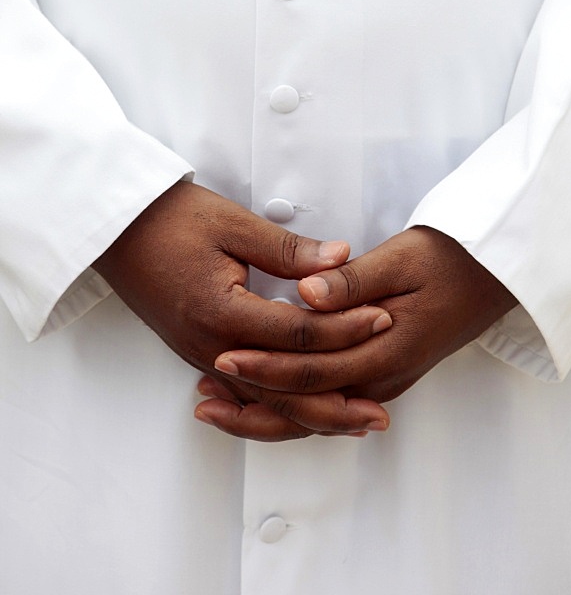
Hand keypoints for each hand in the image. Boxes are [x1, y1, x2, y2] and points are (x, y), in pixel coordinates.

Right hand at [93, 181, 391, 439]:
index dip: (345, 327)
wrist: (115, 228)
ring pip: (262, 400)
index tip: (383, 318)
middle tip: (379, 415)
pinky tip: (297, 410)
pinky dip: (274, 405)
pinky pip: (242, 392)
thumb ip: (289, 250)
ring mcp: (200, 354)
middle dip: (334, 403)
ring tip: (349, 423)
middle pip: (282, 388)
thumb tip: (341, 259)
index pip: (299, 333)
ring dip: (308, 414)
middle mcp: (210, 344)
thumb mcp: (233, 224)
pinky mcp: (196, 352)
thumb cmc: (170, 218)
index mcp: (222, 311)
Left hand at [205, 226, 516, 411]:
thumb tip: (306, 295)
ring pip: (316, 413)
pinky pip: (329, 403)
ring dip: (267, 414)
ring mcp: (385, 379)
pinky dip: (292, 406)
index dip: (265, 365)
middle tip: (203, 399)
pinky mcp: (382, 373)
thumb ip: (352, 281)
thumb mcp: (403, 257)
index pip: (313, 369)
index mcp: (389, 349)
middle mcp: (385, 376)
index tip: (224, 355)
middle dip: (254, 403)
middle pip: (309, 406)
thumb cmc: (451, 259)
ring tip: (218, 408)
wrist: (496, 274)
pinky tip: (263, 399)